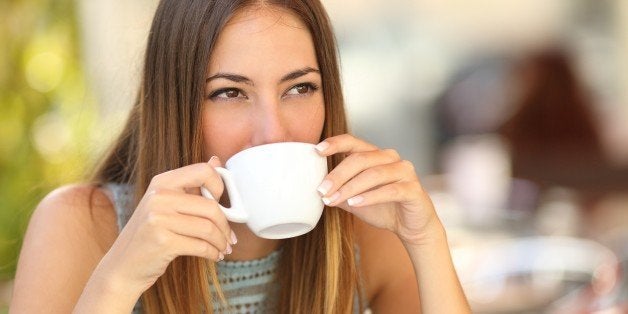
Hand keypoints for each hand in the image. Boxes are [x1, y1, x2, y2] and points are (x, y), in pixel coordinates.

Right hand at [96, 157, 235, 294]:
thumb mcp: (165, 204)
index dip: (220, 186)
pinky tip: (215, 256)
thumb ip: (191, 184)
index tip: (223, 204)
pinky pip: (201, 246)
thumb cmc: (150, 234)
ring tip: (224, 248)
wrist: (122, 266)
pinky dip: (213, 253)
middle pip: (211, 206)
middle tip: (230, 238)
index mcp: (162, 182)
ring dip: (221, 242)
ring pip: (208, 228)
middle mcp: (159, 197)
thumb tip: (216, 160)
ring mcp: (159, 219)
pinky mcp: (162, 242)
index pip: (203, 171)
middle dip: (226, 225)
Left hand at [315, 134, 442, 244]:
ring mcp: (404, 171)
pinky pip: (390, 190)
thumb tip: (315, 189)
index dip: (335, 143)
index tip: (317, 150)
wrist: (410, 226)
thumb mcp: (353, 199)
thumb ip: (337, 191)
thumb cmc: (381, 208)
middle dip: (338, 175)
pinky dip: (370, 196)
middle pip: (360, 159)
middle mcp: (390, 158)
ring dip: (350, 187)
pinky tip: (355, 203)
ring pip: (374, 174)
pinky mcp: (413, 189)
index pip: (353, 142)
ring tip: (334, 199)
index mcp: (375, 155)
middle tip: (322, 190)